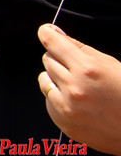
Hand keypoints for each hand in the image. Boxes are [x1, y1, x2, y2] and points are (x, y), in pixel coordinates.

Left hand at [38, 23, 120, 155]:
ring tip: (79, 87)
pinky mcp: (64, 123)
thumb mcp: (111, 65)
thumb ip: (80, 48)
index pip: (52, 43)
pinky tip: (78, 102)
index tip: (46, 32)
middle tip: (77, 68)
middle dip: (60, 60)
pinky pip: (48, 100)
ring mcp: (67, 108)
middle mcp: (74, 89)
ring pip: (44, 79)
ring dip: (56, 79)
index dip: (47, 33)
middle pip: (48, 60)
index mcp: (88, 70)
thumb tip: (54, 33)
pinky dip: (58, 98)